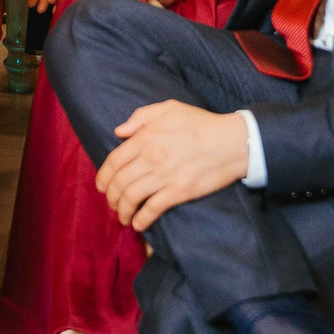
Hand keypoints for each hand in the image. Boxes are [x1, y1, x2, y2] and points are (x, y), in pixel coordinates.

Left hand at [97, 101, 250, 229]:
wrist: (232, 141)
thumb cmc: (201, 123)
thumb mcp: (169, 108)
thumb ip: (141, 117)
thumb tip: (119, 132)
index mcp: (145, 137)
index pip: (114, 161)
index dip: (103, 176)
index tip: (101, 186)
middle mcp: (150, 157)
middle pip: (119, 182)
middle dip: (111, 197)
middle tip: (112, 204)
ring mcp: (164, 176)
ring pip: (131, 197)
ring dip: (122, 211)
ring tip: (123, 217)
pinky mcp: (178, 192)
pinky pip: (152, 209)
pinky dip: (141, 220)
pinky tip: (138, 224)